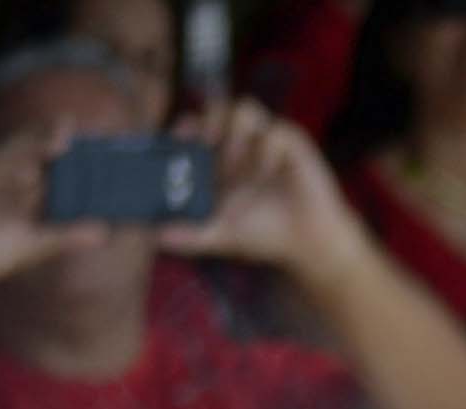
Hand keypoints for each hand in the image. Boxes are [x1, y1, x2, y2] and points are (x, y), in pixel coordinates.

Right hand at [0, 123, 103, 307]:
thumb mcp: (37, 244)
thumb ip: (67, 235)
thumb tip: (104, 231)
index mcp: (18, 184)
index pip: (44, 160)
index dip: (63, 148)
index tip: (90, 141)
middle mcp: (0, 173)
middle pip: (27, 149)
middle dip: (49, 138)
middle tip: (74, 124)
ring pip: (8, 155)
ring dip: (32, 147)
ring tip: (60, 142)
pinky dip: (4, 169)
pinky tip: (28, 171)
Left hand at [162, 100, 365, 277]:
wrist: (306, 244)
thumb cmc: (263, 234)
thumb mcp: (220, 234)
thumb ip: (190, 235)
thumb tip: (159, 237)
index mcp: (218, 155)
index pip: (195, 123)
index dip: (184, 126)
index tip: (179, 141)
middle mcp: (241, 142)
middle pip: (217, 106)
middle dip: (209, 122)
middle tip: (206, 146)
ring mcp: (267, 140)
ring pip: (246, 109)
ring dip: (237, 137)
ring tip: (237, 168)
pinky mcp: (293, 144)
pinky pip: (276, 131)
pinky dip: (267, 151)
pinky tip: (267, 174)